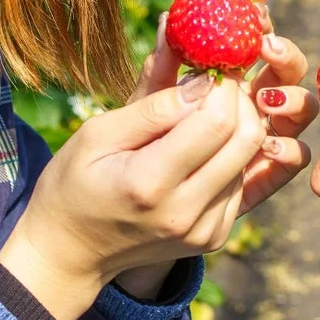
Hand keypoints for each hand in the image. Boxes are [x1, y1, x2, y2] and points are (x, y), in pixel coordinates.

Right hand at [0, 67, 266, 319]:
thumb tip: (203, 76)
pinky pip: (240, 181)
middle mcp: (185, 213)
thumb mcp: (97, 134)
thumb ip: (152, 106)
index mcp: (149, 184)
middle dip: (238, 100)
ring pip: (248, 157)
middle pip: (246, 139)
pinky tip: (200, 147)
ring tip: (200, 114)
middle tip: (215, 83)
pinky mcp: (215, 237)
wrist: (70, 253)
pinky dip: (228, 156)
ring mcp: (204, 231)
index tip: (208, 67)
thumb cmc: (73, 183)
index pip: (215, 123)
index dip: (220, 86)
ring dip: (235, 127)